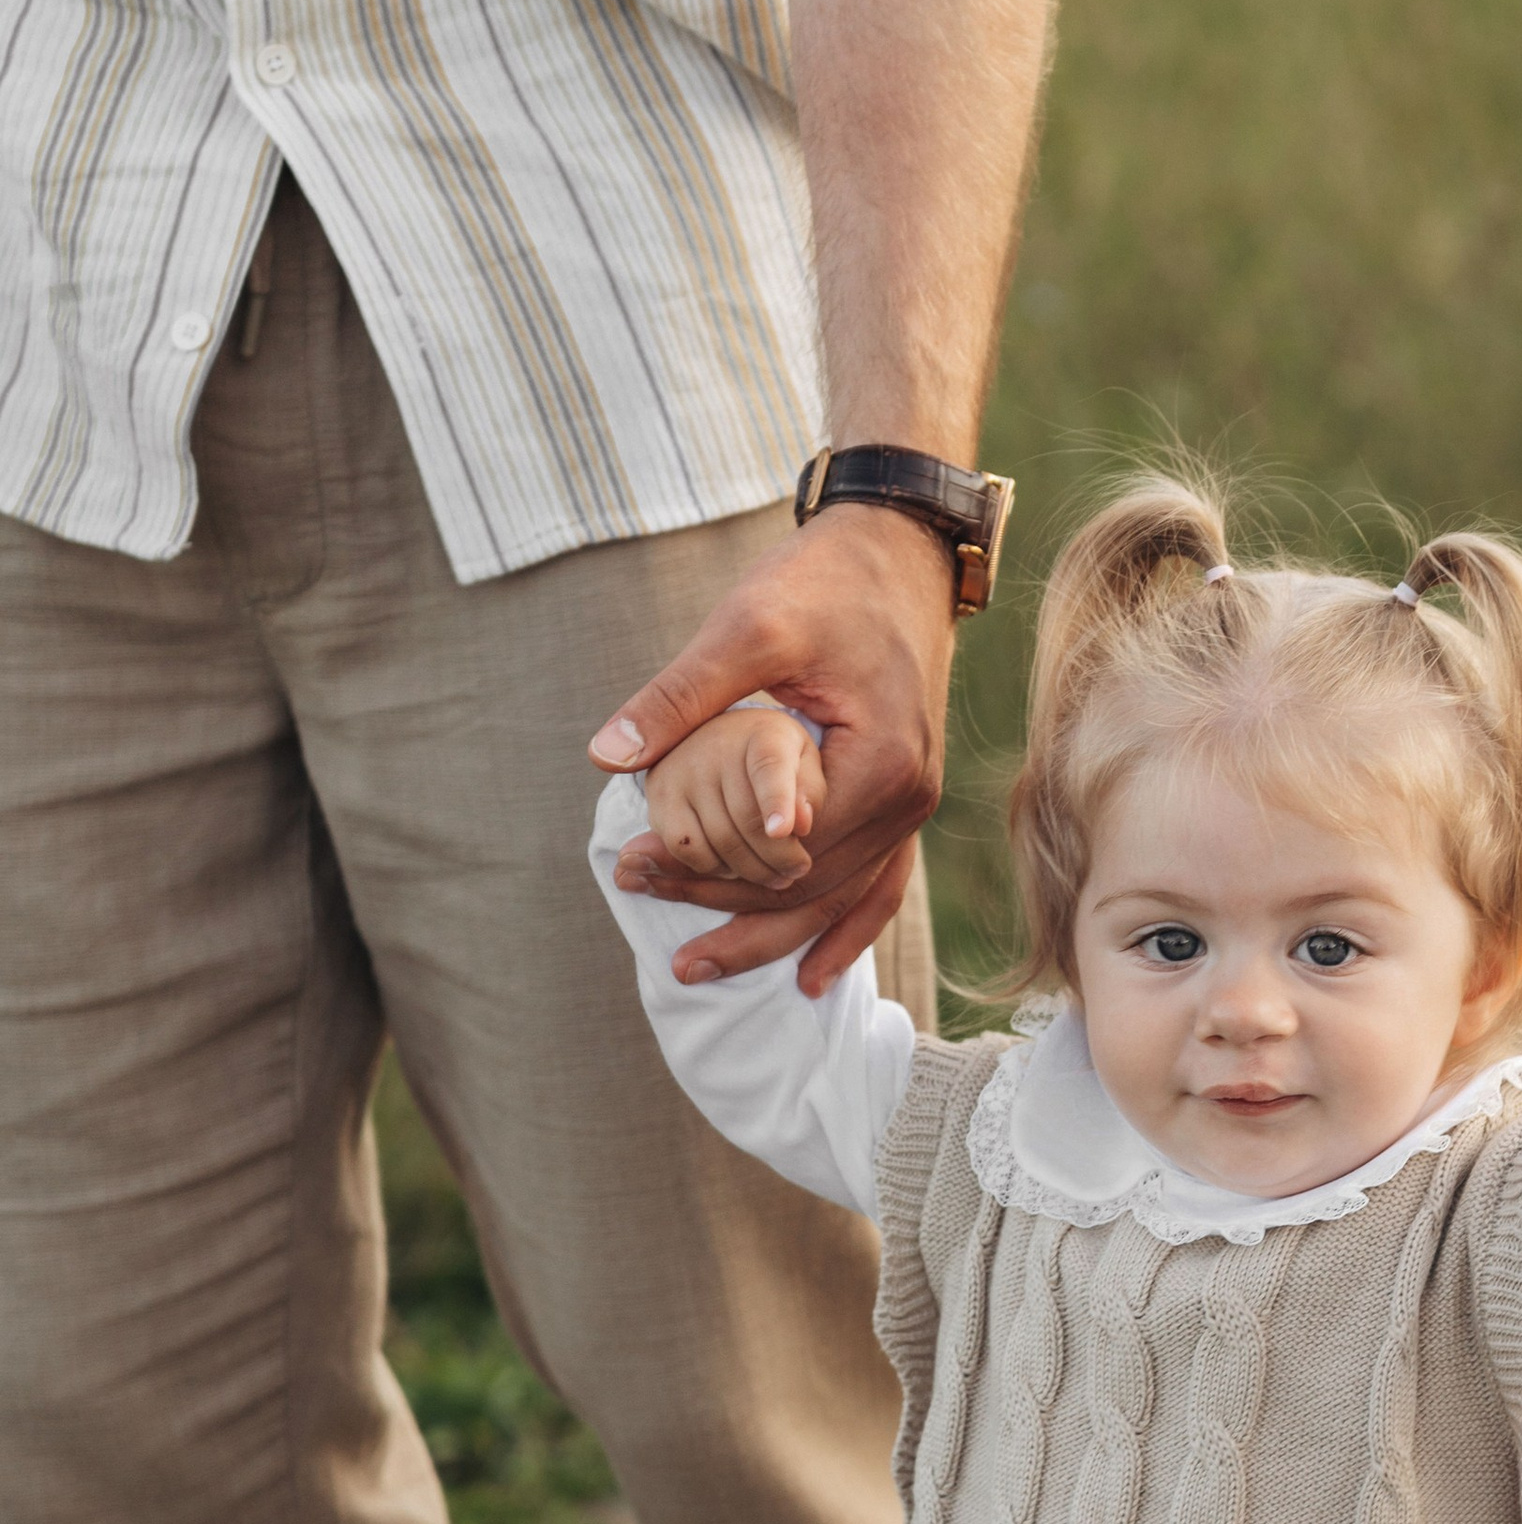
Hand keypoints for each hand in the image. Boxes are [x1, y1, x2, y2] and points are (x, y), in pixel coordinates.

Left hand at [592, 507, 951, 990]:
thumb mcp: (747, 627)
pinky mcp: (906, 796)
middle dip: (723, 908)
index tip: (632, 866)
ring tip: (696, 964)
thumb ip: (680, 698)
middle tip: (639, 898)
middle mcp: (908, 801)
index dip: (704, 871)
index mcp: (879, 767)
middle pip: (807, 889)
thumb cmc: (826, 582)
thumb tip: (605, 758)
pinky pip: (878, 884)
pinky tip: (810, 974)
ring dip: (768, 932)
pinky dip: (843, 929)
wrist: (899, 549)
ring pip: (837, 898)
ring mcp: (914, 805)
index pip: (780, 855)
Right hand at [638, 703, 821, 892]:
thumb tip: (800, 825)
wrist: (715, 735)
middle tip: (797, 871)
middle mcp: (717, 746)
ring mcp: (683, 769)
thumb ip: (809, 792)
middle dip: (779, 857)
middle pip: (748, 819)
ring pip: (719, 840)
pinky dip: (712, 867)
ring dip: (750, 870)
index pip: (769, 767)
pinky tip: (733, 866)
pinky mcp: (658, 794)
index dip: (777, 801)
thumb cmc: (771, 760)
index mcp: (763, 734)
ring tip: (773, 875)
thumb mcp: (803, 764)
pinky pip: (685, 848)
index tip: (783, 831)